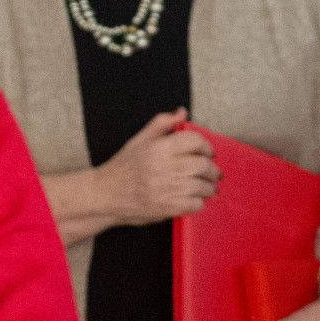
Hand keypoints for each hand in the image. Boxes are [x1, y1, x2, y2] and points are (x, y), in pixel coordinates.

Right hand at [92, 108, 218, 227]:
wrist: (105, 194)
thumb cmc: (123, 167)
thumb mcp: (139, 140)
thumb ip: (162, 124)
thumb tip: (182, 112)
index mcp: (158, 148)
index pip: (194, 141)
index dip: (206, 147)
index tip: (208, 153)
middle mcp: (163, 167)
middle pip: (203, 165)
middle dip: (213, 170)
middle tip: (214, 173)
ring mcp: (165, 188)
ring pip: (202, 186)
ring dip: (209, 187)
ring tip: (208, 187)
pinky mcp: (166, 208)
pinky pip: (195, 205)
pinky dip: (199, 202)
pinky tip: (193, 199)